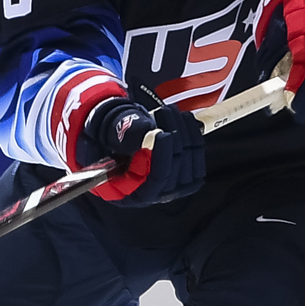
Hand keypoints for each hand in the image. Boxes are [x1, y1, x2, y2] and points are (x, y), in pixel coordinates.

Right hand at [79, 94, 205, 205]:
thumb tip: (146, 132)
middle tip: (163, 110)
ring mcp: (176, 185)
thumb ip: (123, 136)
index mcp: (131, 194)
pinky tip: (183, 118)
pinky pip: (197, 153)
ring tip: (168, 110)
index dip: (161, 157)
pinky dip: (193, 132)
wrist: (118, 140)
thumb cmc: (108, 142)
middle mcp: (156, 194)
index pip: (155, 180)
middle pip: (176, 168)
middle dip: (173, 135)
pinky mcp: (189, 172)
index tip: (162, 133)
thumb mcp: (107, 139)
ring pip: (189, 158)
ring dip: (182, 130)